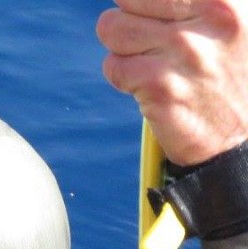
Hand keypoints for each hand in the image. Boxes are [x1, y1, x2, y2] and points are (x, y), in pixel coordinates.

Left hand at [97, 0, 247, 165]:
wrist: (243, 135)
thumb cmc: (232, 68)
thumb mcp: (228, 19)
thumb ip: (190, 2)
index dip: (144, 1)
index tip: (149, 12)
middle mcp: (211, 16)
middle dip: (132, 18)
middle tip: (153, 40)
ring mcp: (184, 51)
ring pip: (112, 28)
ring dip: (124, 46)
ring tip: (153, 60)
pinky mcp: (160, 87)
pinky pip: (113, 66)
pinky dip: (124, 77)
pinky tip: (152, 86)